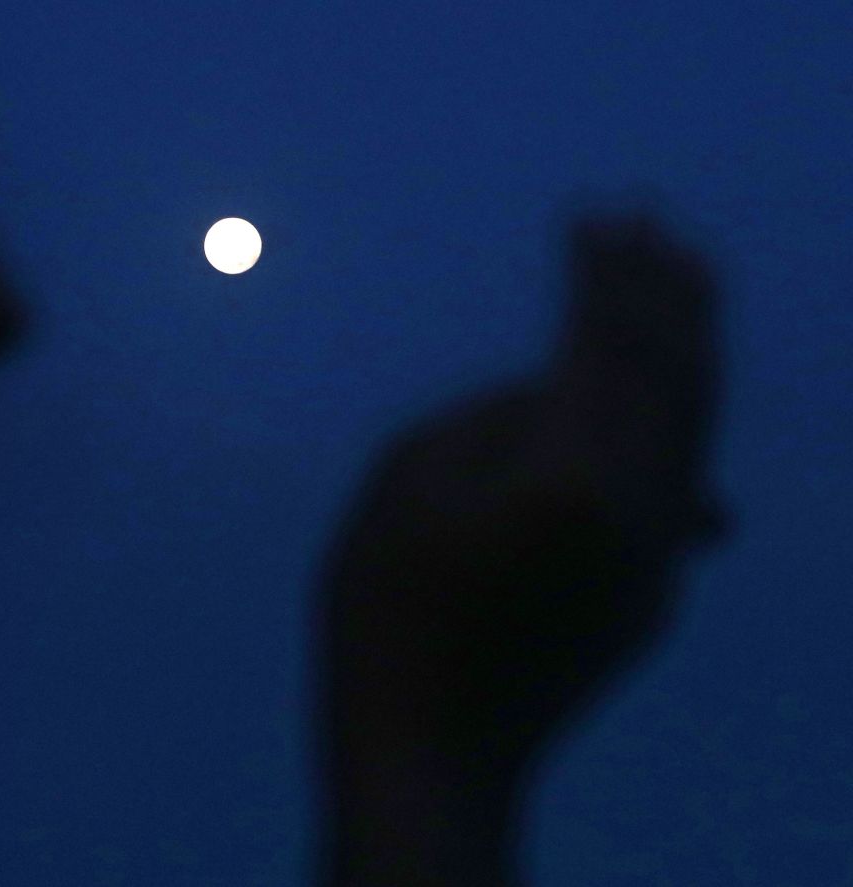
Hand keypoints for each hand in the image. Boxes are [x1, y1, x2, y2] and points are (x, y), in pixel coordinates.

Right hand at [322, 214, 722, 884]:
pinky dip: (678, 425)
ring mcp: (658, 560)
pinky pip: (680, 485)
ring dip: (686, 350)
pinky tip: (677, 396)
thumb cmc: (383, 615)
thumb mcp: (403, 482)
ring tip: (682, 283)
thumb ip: (490, 413)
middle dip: (666, 293)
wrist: (430, 756)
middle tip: (658, 225)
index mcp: (571, 475)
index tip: (596, 214)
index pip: (603, 344)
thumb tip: (558, 385)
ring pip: (694, 429)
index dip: (603, 273)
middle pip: (675, 376)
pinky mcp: (653, 595)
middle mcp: (640, 511)